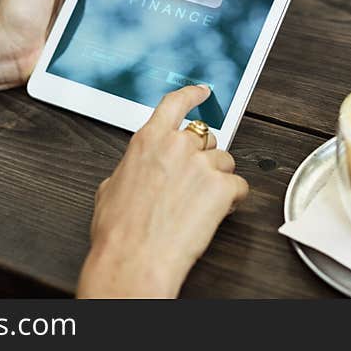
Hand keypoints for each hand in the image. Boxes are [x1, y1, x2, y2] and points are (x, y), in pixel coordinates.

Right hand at [77, 86, 249, 297]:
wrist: (134, 259)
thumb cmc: (118, 231)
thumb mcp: (111, 187)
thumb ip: (133, 167)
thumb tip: (139, 170)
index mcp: (149, 140)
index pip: (176, 103)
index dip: (192, 94)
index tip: (203, 91)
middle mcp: (177, 145)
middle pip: (206, 136)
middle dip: (203, 156)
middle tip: (194, 181)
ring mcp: (201, 165)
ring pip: (225, 161)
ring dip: (218, 179)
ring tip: (200, 204)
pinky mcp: (222, 187)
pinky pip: (238, 186)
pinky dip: (231, 200)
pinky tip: (214, 213)